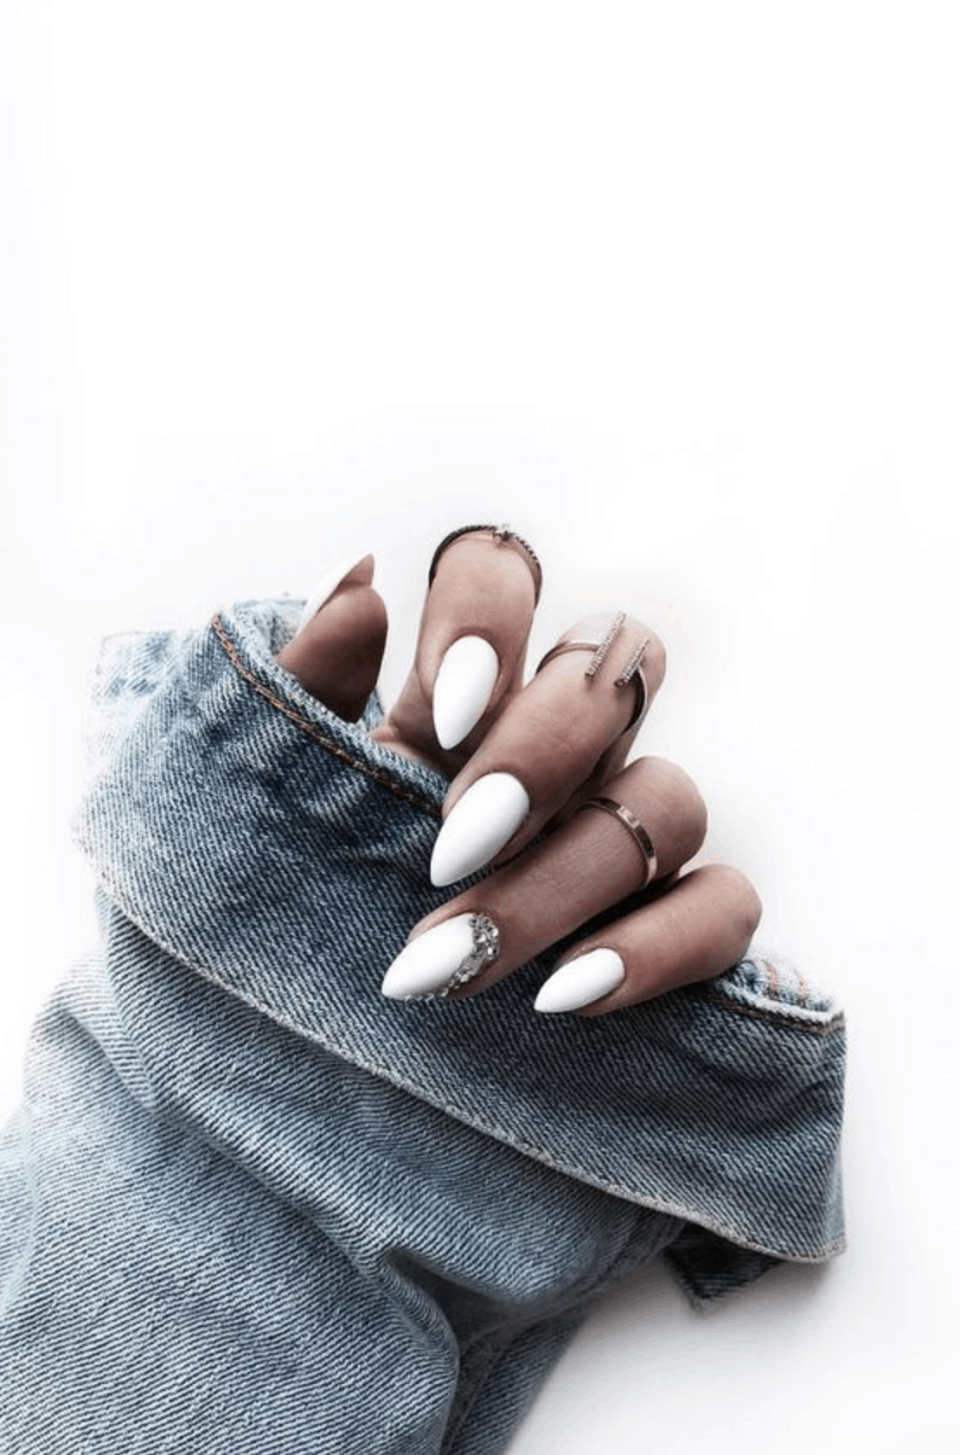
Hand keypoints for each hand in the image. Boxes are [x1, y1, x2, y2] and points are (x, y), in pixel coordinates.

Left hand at [277, 527, 760, 1014]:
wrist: (317, 1048)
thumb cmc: (294, 899)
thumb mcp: (274, 799)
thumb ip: (304, 694)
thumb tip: (357, 586)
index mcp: (458, 691)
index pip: (502, 573)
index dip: (491, 614)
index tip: (445, 714)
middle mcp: (559, 744)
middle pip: (612, 672)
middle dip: (543, 757)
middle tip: (450, 853)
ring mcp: (632, 830)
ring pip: (669, 800)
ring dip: (565, 880)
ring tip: (460, 965)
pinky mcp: (683, 924)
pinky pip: (726, 905)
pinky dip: (660, 947)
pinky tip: (567, 996)